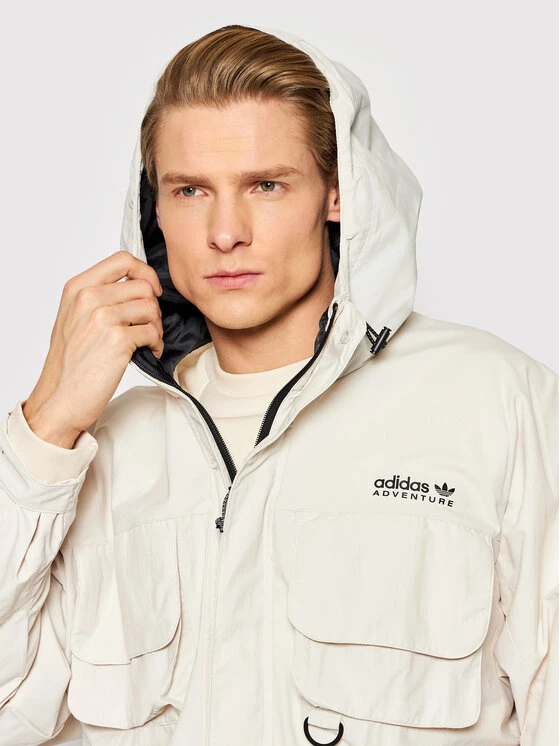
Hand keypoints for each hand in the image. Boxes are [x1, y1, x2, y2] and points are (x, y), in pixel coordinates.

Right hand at [22, 250, 163, 446]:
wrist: (60, 398)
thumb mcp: (75, 317)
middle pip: (144, 286)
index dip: (146, 272)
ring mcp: (102, 318)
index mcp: (78, 288)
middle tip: (148, 325)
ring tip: (147, 341)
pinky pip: (153, 332)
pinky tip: (149, 353)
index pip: (123, 259)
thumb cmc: (71, 363)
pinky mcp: (118, 340)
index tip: (151, 290)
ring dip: (157, 327)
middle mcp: (88, 298)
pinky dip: (157, 344)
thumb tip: (137, 285)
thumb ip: (99, 296)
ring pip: (152, 308)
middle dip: (153, 307)